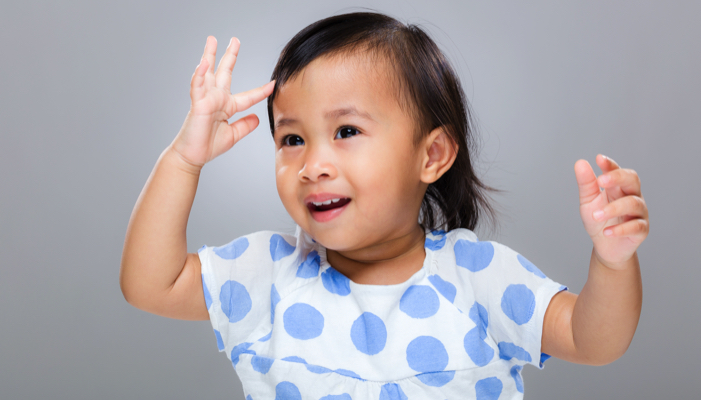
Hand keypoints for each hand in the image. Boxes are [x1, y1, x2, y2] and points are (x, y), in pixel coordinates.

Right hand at [170, 36, 274, 168]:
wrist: (193, 156)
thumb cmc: (208, 146)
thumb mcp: (234, 135)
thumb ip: (245, 125)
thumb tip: (257, 118)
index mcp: (227, 107)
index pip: (248, 96)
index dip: (261, 90)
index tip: (273, 84)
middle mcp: (217, 99)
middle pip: (225, 73)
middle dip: (230, 56)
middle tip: (235, 40)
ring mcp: (206, 99)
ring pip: (208, 73)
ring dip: (210, 55)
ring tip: (212, 40)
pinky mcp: (197, 103)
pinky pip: (198, 86)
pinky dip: (200, 74)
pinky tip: (203, 62)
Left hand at [575, 154, 648, 269]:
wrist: (605, 246)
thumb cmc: (598, 220)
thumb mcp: (588, 201)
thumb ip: (586, 183)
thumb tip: (580, 163)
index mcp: (618, 187)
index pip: (617, 171)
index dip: (610, 165)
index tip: (598, 159)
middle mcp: (632, 196)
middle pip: (633, 180)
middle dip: (618, 177)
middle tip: (600, 181)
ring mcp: (639, 212)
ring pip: (633, 203)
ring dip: (613, 208)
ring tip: (595, 215)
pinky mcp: (641, 230)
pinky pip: (635, 226)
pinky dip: (620, 229)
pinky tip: (606, 232)